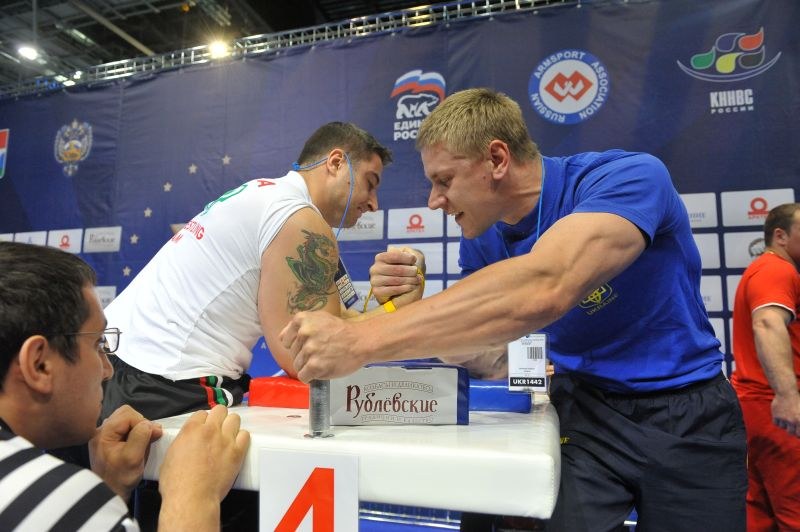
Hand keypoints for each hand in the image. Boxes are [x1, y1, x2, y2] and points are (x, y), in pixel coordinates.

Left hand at [89, 404, 163, 500]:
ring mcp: (104, 436)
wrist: (109, 494)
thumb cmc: (120, 477)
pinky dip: (134, 433)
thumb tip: (151, 424)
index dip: (143, 422)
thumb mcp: (133, 458)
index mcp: (104, 433)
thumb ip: (141, 437)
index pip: (128, 414)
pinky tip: (137, 444)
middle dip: (141, 423)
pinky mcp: (109, 441)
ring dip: (138, 428)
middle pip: (126, 414)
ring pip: (126, 420)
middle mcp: (101, 431)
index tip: (154, 435)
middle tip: (149, 437)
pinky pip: (124, 428)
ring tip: (144, 441)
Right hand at [158, 406, 250, 524]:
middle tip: (217, 427)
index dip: (203, 420)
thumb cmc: (177, 483)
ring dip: (231, 425)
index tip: (204, 426)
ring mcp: (225, 440)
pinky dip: (241, 439)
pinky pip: (245, 435)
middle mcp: (210, 431)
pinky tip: (236, 445)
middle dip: (219, 417)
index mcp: (191, 430)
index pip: (202, 413)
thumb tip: (187, 441)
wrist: (191, 498)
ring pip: (235, 419)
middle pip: (220, 410)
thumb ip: (182, 442)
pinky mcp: (237, 452)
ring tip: (228, 435)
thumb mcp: (170, 456)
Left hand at [280, 311, 364, 381]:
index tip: (308, 345)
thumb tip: (285, 339)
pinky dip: (311, 377)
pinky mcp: (315, 365)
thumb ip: (302, 325)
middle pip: (292, 354)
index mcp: (301, 319)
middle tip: (321, 352)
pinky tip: (322, 370)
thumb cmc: (341, 331)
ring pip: (297, 366)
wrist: (361, 341)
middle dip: (304, 356)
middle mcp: (303, 332)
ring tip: (324, 360)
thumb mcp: (320, 318)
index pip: (284, 340)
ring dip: (308, 367)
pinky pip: (303, 376)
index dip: (295, 345)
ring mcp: (309, 349)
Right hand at [369, 247, 425, 306]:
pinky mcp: (377, 292)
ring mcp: (375, 281)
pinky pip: (393, 290)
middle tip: (417, 272)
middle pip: (396, 269)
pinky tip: (412, 287)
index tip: (414, 260)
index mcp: (380, 258)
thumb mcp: (409, 260)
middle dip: (410, 271)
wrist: (402, 293)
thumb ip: (409, 253)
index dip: (406, 257)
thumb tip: (407, 253)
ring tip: (417, 280)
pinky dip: (405, 288)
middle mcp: (375, 268)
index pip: (393, 256)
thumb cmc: (406, 273)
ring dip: (410, 280)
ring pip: (395, 280)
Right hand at [771, 391, 799, 436]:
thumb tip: (799, 425)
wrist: (786, 392)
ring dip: (784, 424)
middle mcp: (792, 421)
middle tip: (792, 426)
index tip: (797, 432)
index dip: (798, 434)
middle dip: (792, 430)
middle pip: (790, 432)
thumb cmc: (797, 401)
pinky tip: (781, 416)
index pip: (798, 434)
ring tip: (786, 418)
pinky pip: (776, 423)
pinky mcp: (776, 415)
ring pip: (783, 427)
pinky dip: (778, 421)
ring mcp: (783, 418)